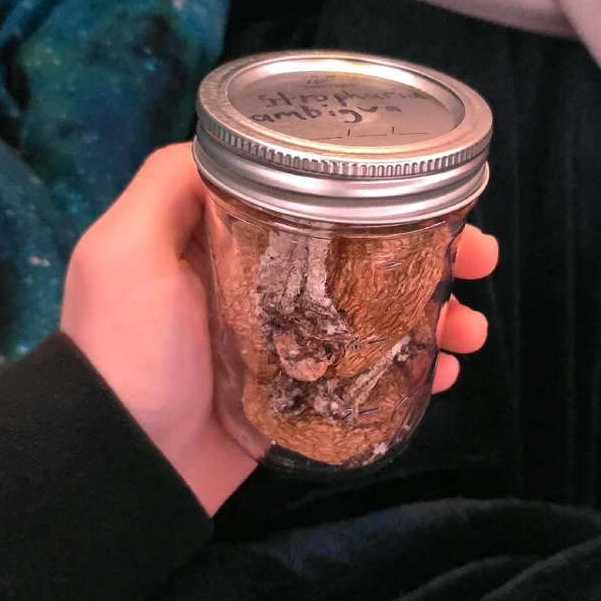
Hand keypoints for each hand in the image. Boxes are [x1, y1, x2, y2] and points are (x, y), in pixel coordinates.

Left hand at [61, 144, 497, 513]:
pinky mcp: (299, 397)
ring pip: (375, 318)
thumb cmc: (126, 349)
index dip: (379, 194)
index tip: (433, 194)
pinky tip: (442, 372)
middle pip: (360, 258)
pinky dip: (409, 374)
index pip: (318, 203)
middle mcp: (264, 288)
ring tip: (471, 328)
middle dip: (425, 254)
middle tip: (479, 256)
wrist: (120, 465)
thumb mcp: (126, 250)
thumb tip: (219, 135)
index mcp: (231, 244)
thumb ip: (167, 185)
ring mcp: (286, 345)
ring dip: (431, 316)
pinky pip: (366, 379)